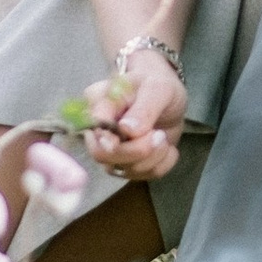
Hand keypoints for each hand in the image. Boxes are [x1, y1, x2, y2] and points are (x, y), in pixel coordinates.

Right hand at [82, 42, 188, 183]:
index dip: (110, 138)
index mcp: (99, 104)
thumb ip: (143, 107)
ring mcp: (111, 151)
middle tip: (159, 135)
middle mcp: (99, 130)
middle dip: (137, 150)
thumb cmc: (157, 84)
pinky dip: (162, 165)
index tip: (134, 133)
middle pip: (103, 155)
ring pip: (124, 170)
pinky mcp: (127, 165)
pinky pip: (143, 176)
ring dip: (153, 157)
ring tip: (163, 136)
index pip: (93, 128)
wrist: (168, 97)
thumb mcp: (158, 88)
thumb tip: (126, 130)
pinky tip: (167, 148)